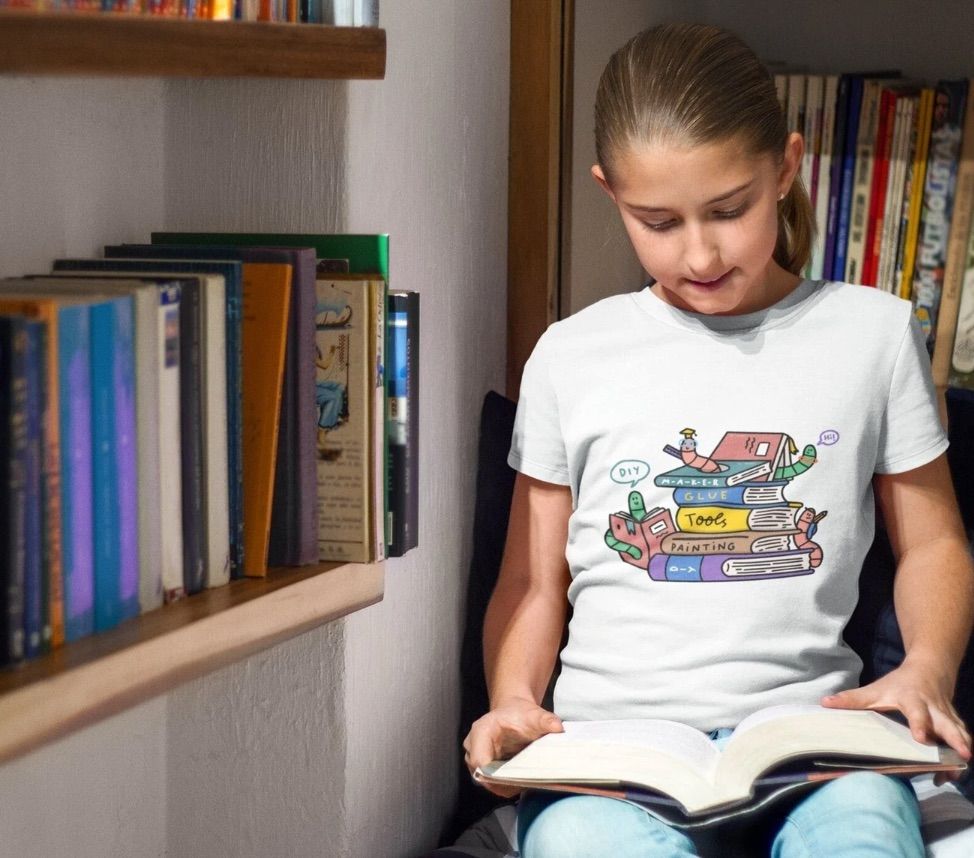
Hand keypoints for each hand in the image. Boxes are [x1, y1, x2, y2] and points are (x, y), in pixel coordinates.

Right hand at [463, 698, 563, 796]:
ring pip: (488, 782)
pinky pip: (493, 784)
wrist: (513, 712)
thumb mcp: (534, 714)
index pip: (480, 762)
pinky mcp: (484, 768)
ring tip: (527, 779)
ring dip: (508, 785)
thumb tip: (558, 727)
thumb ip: (545, 720)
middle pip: (483, 776)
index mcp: (481, 731)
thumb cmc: (520, 713)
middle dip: (506, 782)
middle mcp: (472, 747)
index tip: (520, 777)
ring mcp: (476, 759)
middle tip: (528, 780)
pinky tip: (522, 779)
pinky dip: (508, 785)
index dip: (497, 775)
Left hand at [821, 657, 971, 784]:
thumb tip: (825, 703)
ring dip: (961, 750)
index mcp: (914, 700)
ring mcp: (947, 717)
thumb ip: (853, 699)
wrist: (930, 669)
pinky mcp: (955, 724)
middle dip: (955, 739)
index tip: (921, 738)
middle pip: (948, 725)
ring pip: (959, 733)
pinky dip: (959, 755)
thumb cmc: (899, 683)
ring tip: (957, 771)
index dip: (920, 724)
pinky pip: (962, 739)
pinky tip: (952, 773)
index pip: (917, 712)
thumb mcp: (876, 689)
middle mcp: (935, 709)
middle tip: (962, 756)